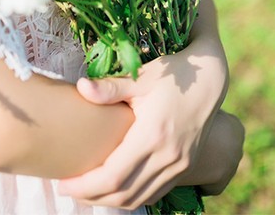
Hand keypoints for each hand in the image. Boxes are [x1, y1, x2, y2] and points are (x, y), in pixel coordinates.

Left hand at [57, 0, 228, 209]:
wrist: (211, 80)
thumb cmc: (173, 73)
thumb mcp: (142, 76)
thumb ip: (110, 87)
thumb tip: (80, 87)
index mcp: (153, 135)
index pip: (113, 176)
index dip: (86, 185)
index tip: (64, 182)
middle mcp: (167, 157)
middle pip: (124, 194)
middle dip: (92, 197)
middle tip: (68, 189)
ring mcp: (179, 166)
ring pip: (140, 198)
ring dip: (111, 201)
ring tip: (87, 191)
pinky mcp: (185, 168)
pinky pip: (155, 193)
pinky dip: (132, 197)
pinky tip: (116, 188)